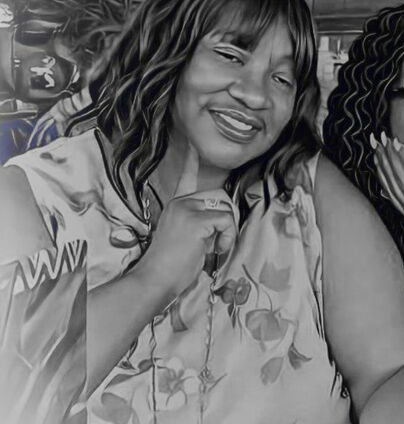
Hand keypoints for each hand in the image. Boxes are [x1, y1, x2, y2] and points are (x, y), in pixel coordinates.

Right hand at [133, 143, 237, 301]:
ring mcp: (187, 209)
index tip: (194, 144)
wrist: (155, 279)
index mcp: (176, 205)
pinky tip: (215, 249)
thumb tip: (222, 220)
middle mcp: (180, 202)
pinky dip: (227, 237)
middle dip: (226, 221)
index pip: (187, 177)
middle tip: (216, 242)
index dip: (192, 161)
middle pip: (220, 198)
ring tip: (214, 248)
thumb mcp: (186, 237)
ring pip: (225, 210)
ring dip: (227, 232)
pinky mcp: (195, 220)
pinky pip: (226, 221)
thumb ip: (200, 223)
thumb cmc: (171, 266)